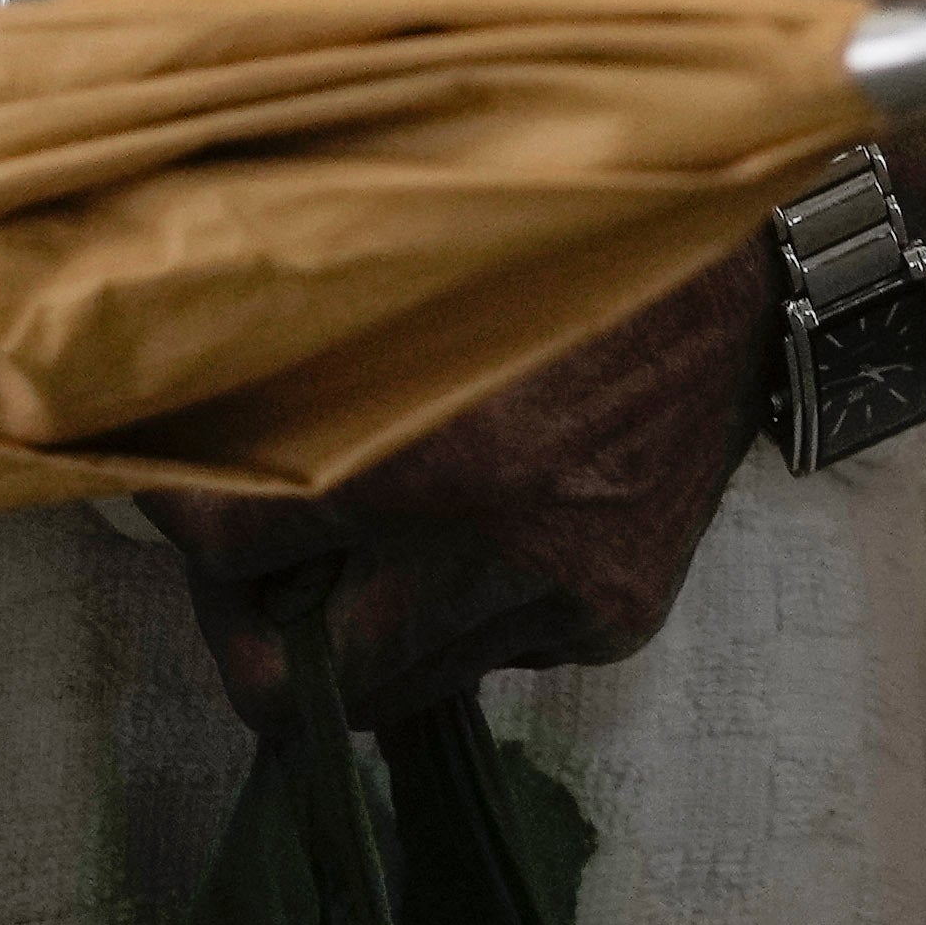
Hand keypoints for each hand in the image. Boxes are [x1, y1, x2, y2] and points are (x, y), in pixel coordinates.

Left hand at [157, 249, 753, 729]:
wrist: (750, 263)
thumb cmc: (566, 235)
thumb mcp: (415, 265)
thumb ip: (303, 348)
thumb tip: (182, 403)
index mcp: (433, 454)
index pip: (238, 549)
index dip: (187, 528)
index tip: (175, 495)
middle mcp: (496, 549)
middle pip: (305, 682)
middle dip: (257, 634)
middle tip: (247, 574)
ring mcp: (564, 597)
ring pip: (395, 689)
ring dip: (356, 636)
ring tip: (350, 553)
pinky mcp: (613, 618)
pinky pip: (487, 660)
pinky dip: (452, 617)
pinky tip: (463, 538)